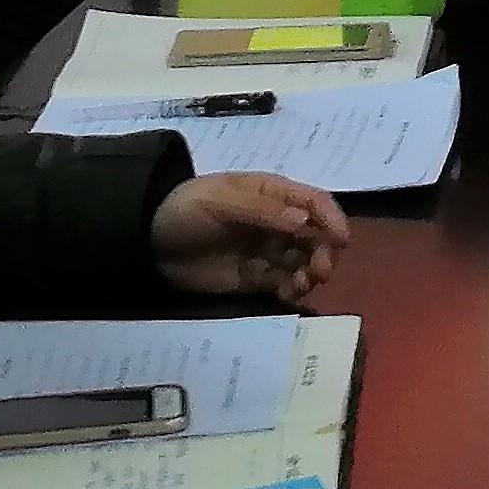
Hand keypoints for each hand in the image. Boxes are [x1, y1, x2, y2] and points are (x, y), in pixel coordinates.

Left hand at [154, 172, 351, 303]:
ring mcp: (267, 251)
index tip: (342, 239)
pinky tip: (289, 294)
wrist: (147, 242)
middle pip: (316, 235)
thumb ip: (261, 210)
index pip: (314, 201)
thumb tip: (304, 220)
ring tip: (303, 285)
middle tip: (320, 271)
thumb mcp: (220, 202)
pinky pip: (285, 283)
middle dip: (325, 252)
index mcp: (272, 194)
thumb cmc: (185, 210)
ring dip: (312, 272)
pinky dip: (293, 289)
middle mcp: (277, 222)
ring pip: (305, 261)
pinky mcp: (255, 278)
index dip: (332, 218)